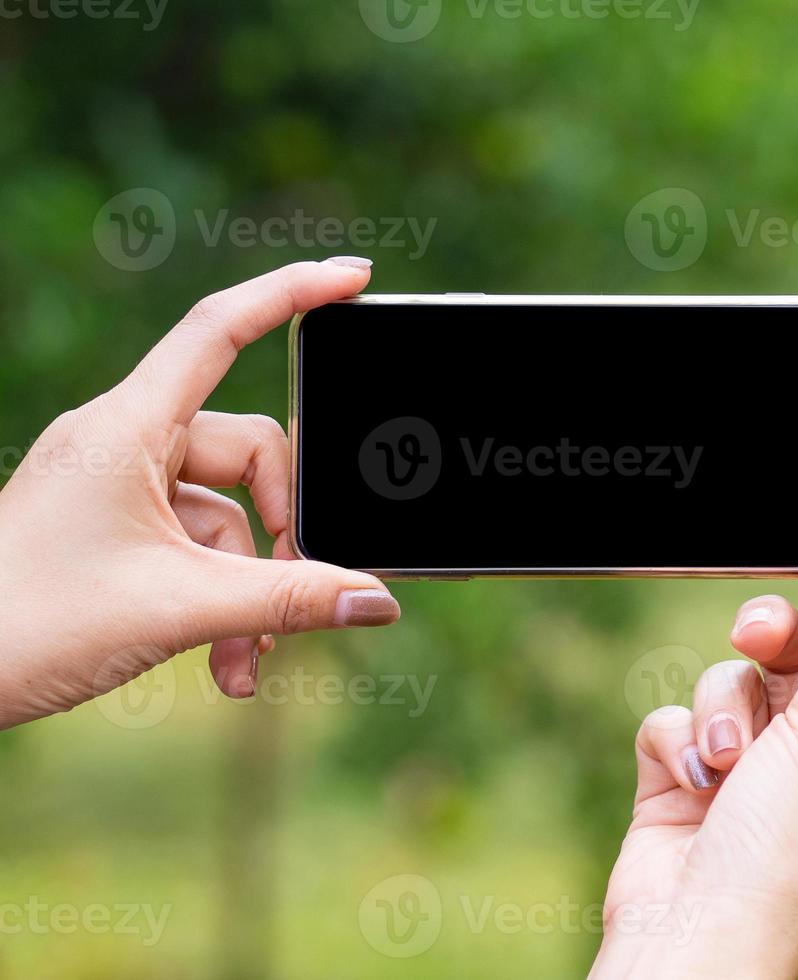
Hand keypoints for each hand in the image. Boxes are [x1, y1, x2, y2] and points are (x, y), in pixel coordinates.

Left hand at [0, 259, 400, 728]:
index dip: (290, 294)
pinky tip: (223, 664)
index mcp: (128, 427)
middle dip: (283, 533)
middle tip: (297, 597)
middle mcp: (124, 442)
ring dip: (250, 589)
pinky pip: (197, 547)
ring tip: (244, 660)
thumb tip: (376, 601)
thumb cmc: (28, 625)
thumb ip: (290, 600)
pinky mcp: (114, 528)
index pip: (220, 330)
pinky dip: (219, 601)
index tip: (354, 277)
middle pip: (250, 453)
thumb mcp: (180, 609)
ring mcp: (118, 485)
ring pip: (228, 516)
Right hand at [591, 523, 797, 978]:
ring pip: (729, 681)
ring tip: (724, 768)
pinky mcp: (684, 783)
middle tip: (754, 635)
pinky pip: (676, 718)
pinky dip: (678, 745)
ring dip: (722, 716)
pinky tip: (691, 789)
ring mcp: (748, 775)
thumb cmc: (780, 852)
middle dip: (771, 647)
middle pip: (795, 656)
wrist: (691, 937)